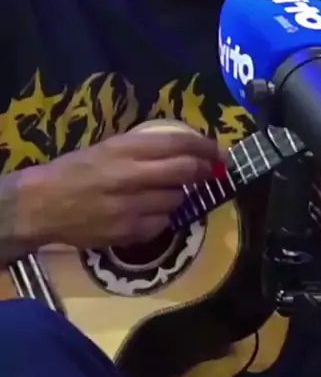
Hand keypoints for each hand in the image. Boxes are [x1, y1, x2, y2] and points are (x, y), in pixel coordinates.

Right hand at [15, 120, 220, 249]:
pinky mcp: (129, 233)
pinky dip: (163, 216)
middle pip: (186, 171)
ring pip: (178, 200)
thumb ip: (146, 149)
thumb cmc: (77, 170)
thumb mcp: (110, 147)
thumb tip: (187, 149)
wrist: (44, 205)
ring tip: (167, 192)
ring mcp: (132, 207)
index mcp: (126, 149)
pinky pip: (163, 224)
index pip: (179, 143)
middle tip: (210, 171)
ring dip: (181, 196)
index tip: (219, 150)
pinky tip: (149, 211)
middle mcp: (132, 176)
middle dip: (204, 170)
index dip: (205, 146)